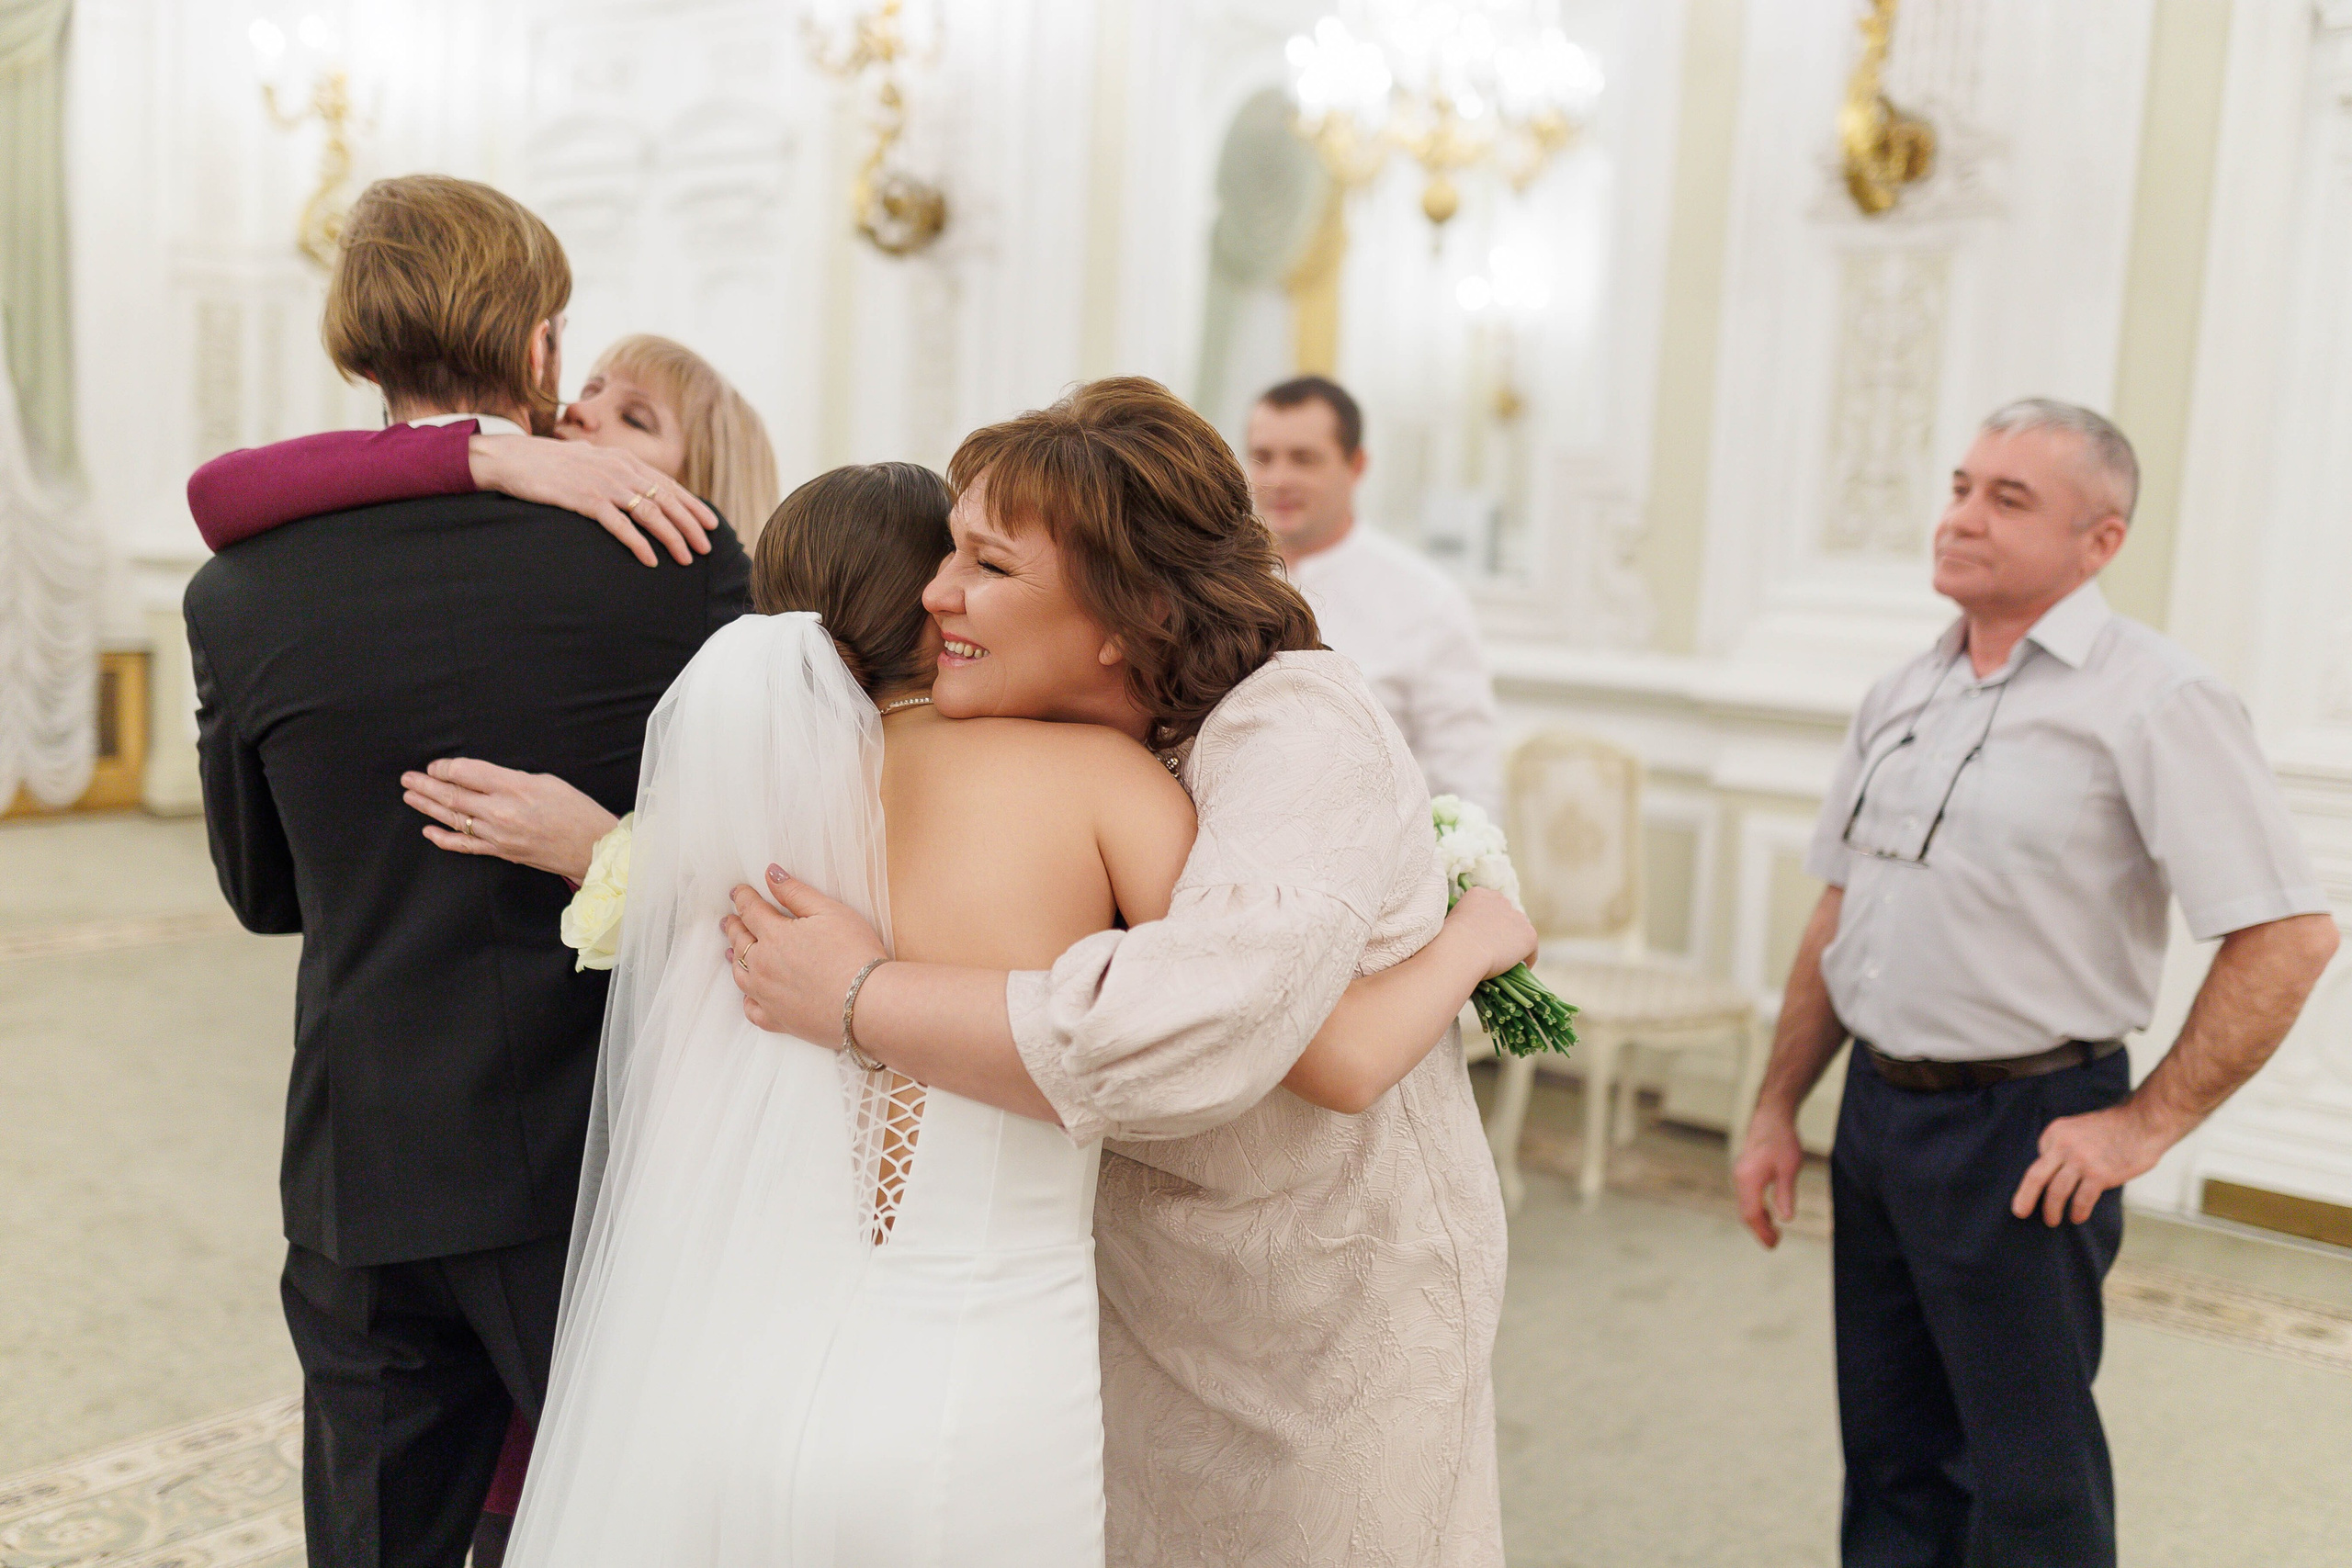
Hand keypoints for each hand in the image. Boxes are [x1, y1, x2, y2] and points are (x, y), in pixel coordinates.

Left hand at [401, 758, 618, 880]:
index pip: (466, 773)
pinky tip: (429, 830)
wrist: (594, 848)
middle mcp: (501, 812)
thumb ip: (512, 779)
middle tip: (407, 778)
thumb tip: (485, 780)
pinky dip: (444, 838)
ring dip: (428, 807)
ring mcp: (498, 835)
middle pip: (453, 795)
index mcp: (514, 787)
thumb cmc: (577, 812)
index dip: (445, 768)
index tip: (436, 766)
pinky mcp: (501, 852)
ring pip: (453, 819)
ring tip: (410, 796)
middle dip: (426, 785)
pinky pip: (465, 846)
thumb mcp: (547, 781)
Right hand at [468, 433, 716, 565]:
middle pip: (667, 500)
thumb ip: (616, 473)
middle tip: (707, 548)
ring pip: (650, 513)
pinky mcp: (585, 499)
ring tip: (686, 558)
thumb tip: (638, 489)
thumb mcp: (591, 462)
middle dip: (690, 525)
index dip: (693, 505)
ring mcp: (603, 483)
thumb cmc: (551, 464)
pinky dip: (638, 543)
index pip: (668, 484)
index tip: (711, 523)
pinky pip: (620, 525)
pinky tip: (650, 559)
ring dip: (672, 537)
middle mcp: (619, 468)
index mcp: (623, 459)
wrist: (513, 459)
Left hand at [720, 869, 886, 1039]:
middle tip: (729, 920)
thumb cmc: (855, 954)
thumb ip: (796, 893)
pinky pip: (752, 1010)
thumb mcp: (830, 912)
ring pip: (740, 974)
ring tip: (731, 950)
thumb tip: (771, 874)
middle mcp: (763, 966)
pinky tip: (750, 994)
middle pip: (740, 942)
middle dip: (734, 926)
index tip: (737, 891)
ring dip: (734, 958)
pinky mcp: (778, 1020)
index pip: (750, 910)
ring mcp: (768, 996)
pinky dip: (747, 999)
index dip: (742, 897)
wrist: (867, 1004)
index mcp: (774, 936)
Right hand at [1445, 888, 1538, 979]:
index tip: (1483, 938)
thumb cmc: (1447, 942)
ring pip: (1519, 932)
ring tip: (1505, 962)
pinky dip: (1526, 960)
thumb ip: (1464, 924)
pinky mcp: (1529, 935)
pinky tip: (1516, 971)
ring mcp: (1517, 917)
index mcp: (1479, 894)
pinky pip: (1531, 951)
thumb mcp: (1450, 924)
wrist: (1460, 950)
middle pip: (1508, 917)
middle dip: (1503, 932)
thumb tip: (1467, 938)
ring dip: (1514, 944)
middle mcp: (1501, 900)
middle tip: (1494, 952)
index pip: (1491, 907)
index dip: (1489, 924)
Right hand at [1733, 1105, 1804, 1248]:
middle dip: (1759, 1229)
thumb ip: (1785, 1194)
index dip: (1762, 1232)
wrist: (1772, 1116)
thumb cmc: (1782, 1140)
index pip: (1751, 1214)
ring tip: (1773, 1232)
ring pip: (1745, 1204)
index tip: (1774, 1245)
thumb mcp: (1789, 1169)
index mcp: (1748, 1180)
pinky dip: (1755, 1208)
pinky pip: (1746, 1196)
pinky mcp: (1744, 1171)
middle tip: (1775, 1244)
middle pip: (1745, 1212)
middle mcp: (1740, 1178)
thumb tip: (1786, 1220)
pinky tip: (1768, 1212)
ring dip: (1757, 1220)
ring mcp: (1740, 1174)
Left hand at [2010, 1103, 2171, 1225]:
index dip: (2041, 1177)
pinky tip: (2076, 1217)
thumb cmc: (2113, 1129)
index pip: (2039, 1160)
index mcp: (2056, 1132)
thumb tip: (2052, 1171)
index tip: (2039, 1188)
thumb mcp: (2077, 1128)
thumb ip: (2062, 1146)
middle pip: (2036, 1176)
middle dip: (2025, 1197)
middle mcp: (2064, 1145)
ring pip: (2057, 1192)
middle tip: (2019, 1212)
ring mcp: (2081, 1161)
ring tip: (2051, 1220)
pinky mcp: (2100, 1175)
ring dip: (2052, 1210)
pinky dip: (2077, 1212)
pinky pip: (2082, 1200)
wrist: (2143, 1123)